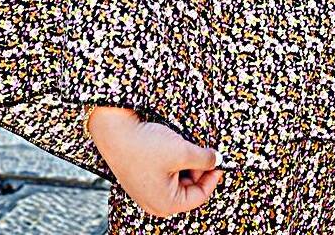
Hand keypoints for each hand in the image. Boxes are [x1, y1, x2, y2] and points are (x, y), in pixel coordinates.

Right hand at [88, 106, 223, 217]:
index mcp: (166, 203)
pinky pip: (164, 172)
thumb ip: (205, 159)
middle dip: (198, 168)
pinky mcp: (140, 176)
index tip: (219, 161)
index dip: (212, 177)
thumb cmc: (145, 145)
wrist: (115, 130)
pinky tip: (172, 145)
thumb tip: (218, 160)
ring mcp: (146, 189)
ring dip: (185, 163)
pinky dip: (172, 160)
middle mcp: (155, 201)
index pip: (199, 196)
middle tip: (202, 149)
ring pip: (176, 178)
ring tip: (184, 145)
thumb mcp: (182, 151)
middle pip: (188, 188)